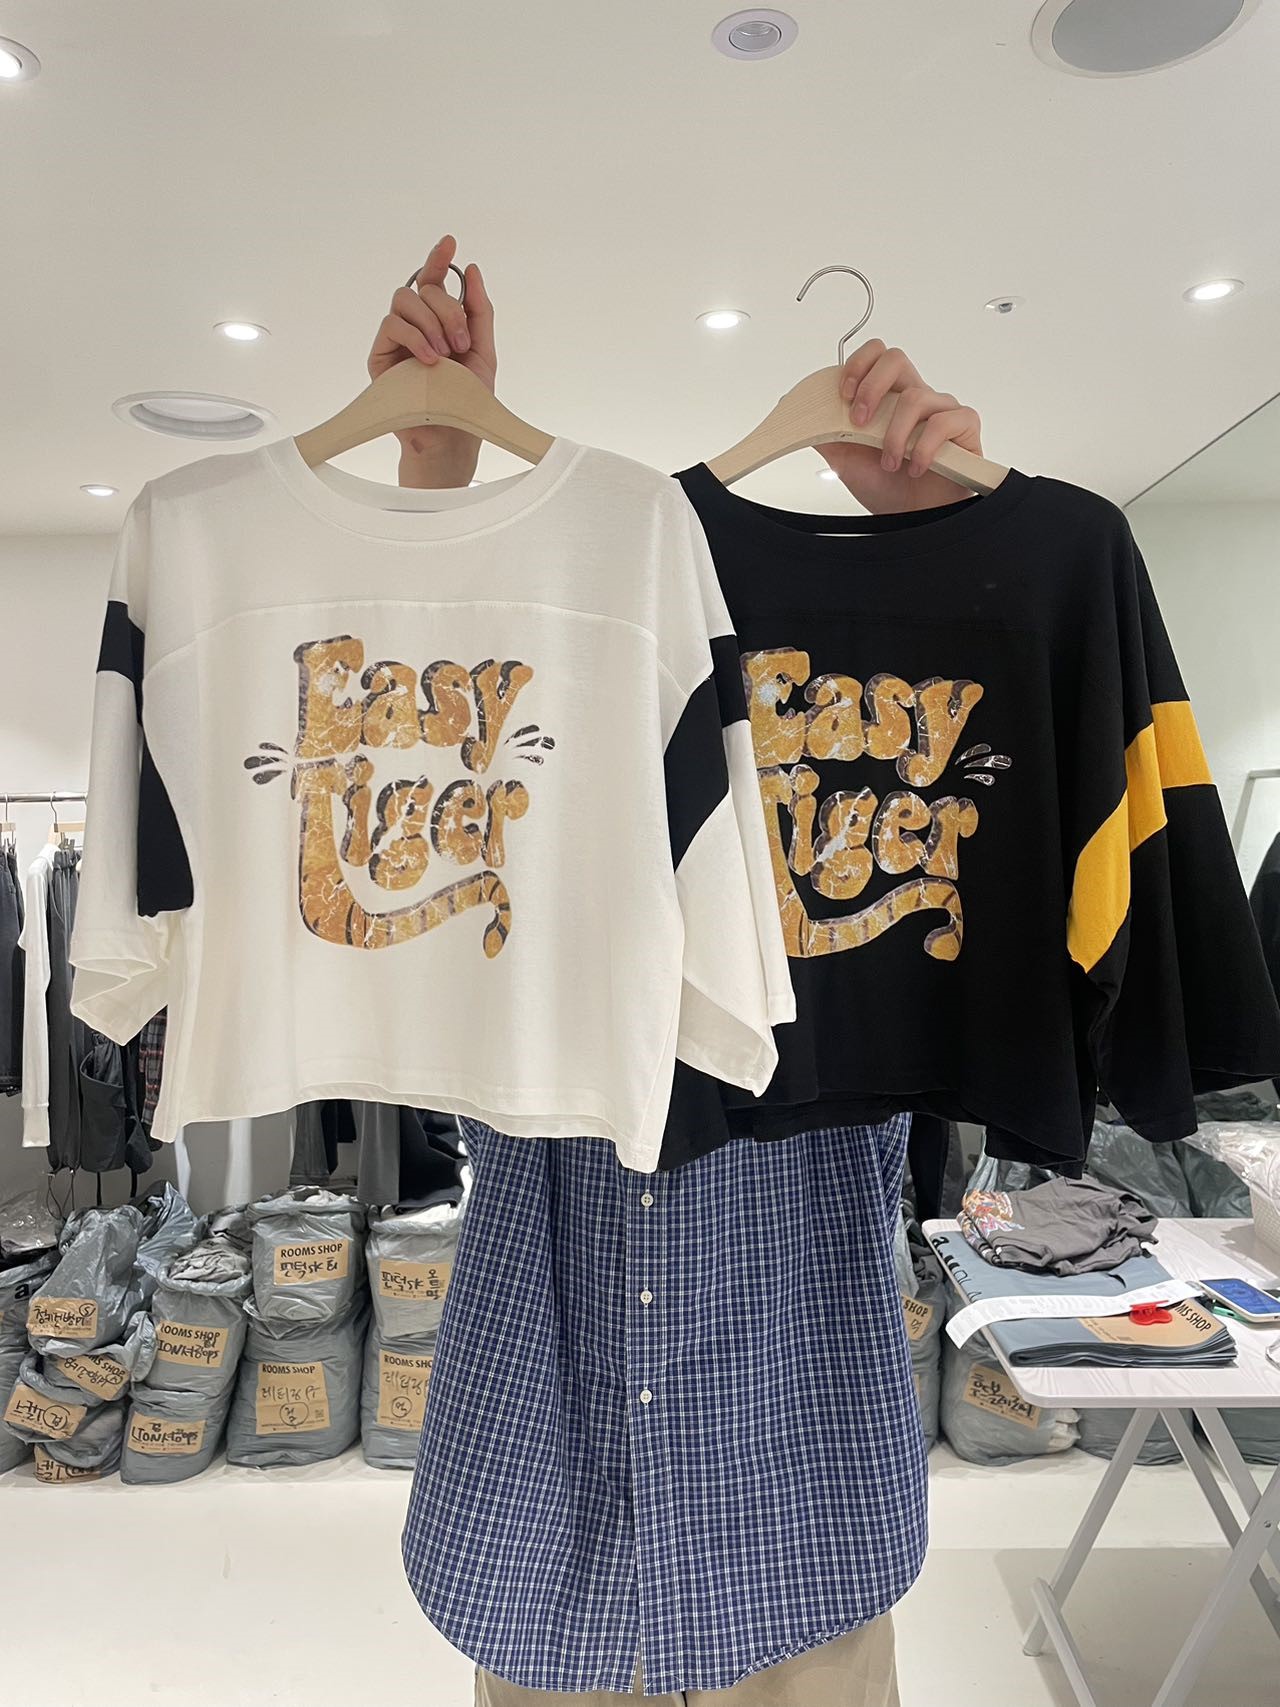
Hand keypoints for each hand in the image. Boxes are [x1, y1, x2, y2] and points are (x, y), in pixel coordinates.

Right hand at [368, 234, 496, 487]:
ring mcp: (396, 339)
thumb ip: (479, 311)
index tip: (450, 241)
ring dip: (430, 322)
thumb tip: (470, 269)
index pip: (434, 281)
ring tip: (444, 354)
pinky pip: (391, 325)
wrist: (452, 437)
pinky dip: (413, 336)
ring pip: (404, 300)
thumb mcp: (483, 351)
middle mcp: (416, 325)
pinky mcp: (380, 355)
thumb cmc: (467, 400)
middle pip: (423, 288)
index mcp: (440, 321)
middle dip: (447, 308)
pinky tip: (429, 358)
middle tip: (461, 342)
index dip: (438, 258)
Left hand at [819, 340, 984, 513]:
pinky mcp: (964, 426)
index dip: (857, 366)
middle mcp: (915, 397)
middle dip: (871, 387)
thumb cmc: (887, 489)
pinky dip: (925, 447)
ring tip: (890, 463)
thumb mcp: (845, 462)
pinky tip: (916, 468)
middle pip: (895, 358)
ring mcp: (940, 409)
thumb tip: (799, 414)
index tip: (842, 395)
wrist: (914, 520)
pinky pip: (944, 421)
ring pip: (915, 396)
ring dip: (894, 435)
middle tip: (860, 421)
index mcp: (887, 399)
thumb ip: (825, 436)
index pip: (876, 356)